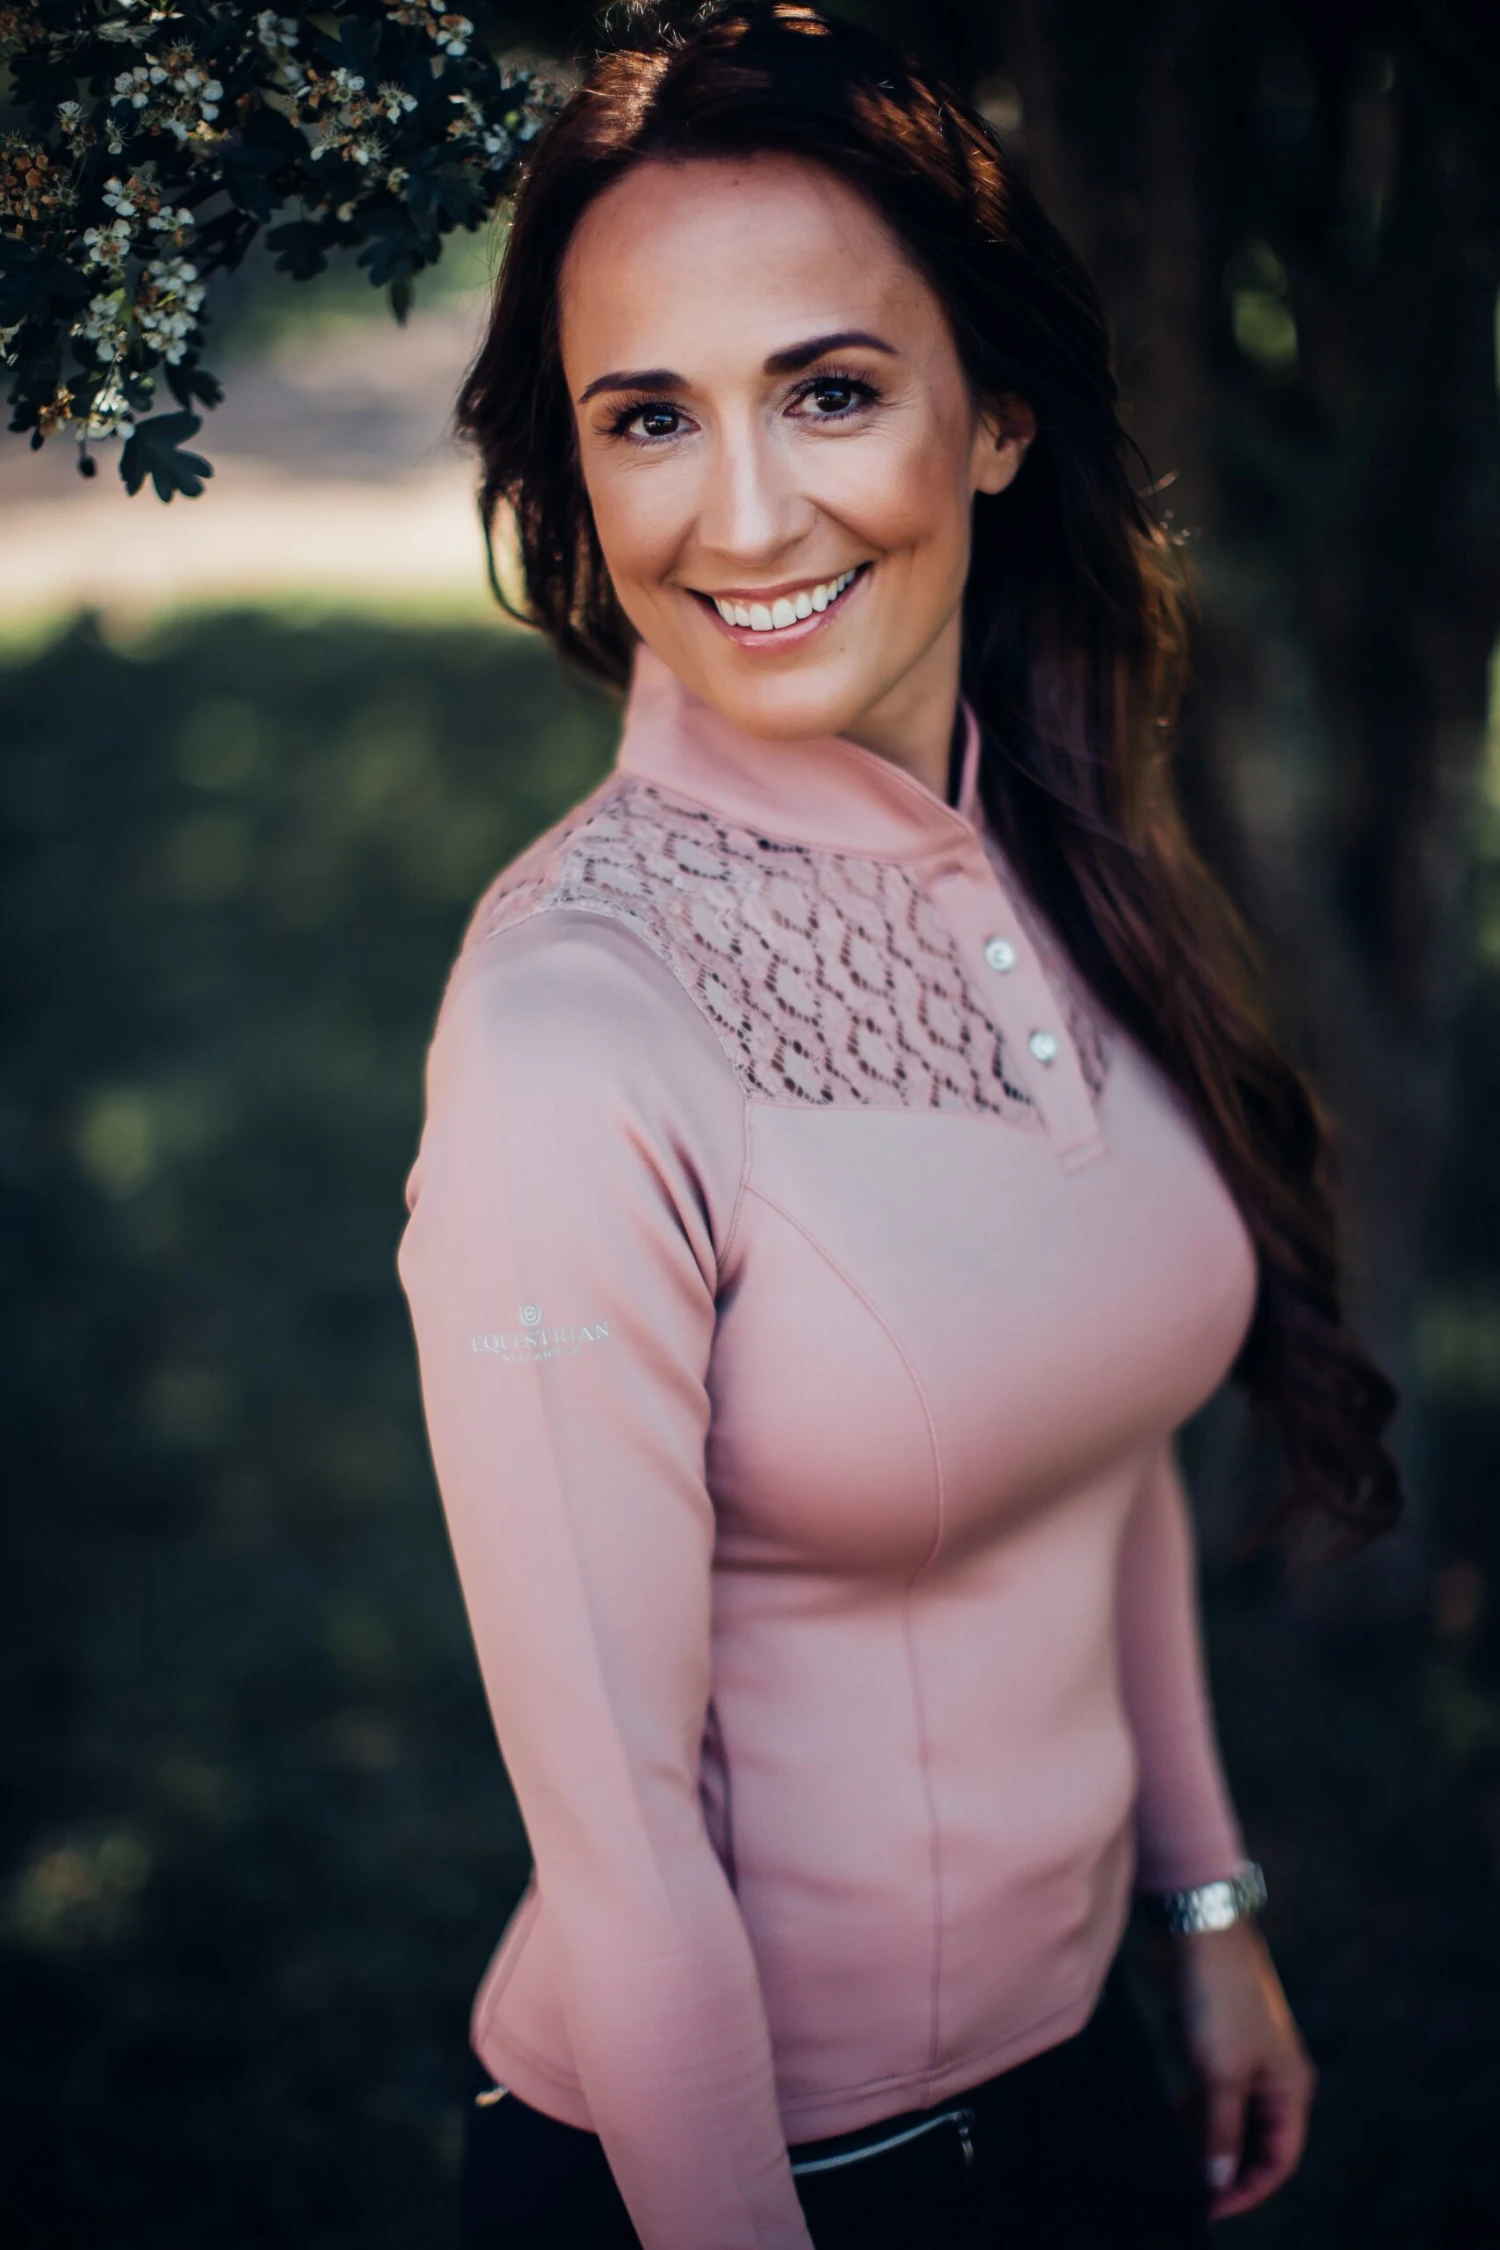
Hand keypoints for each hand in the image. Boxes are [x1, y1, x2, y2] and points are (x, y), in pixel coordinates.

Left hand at [1166, 1919, 1316, 2220]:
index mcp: (1290, 2088)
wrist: (1198, 1931)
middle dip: (1232, 2168)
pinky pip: (1216, 2092)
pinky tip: (1176, 2122)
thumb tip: (1219, 2181)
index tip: (1212, 2208)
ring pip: (1235, 2117)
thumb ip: (1220, 2131)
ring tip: (1182, 2164)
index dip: (1249, 2189)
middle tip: (1195, 2192)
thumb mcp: (1218, 2074)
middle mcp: (1275, 2077)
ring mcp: (1248, 2058)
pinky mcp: (1220, 2042)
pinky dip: (1200, 2112)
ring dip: (1213, 2141)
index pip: (1279, 2158)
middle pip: (1260, 2141)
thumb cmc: (1218, 2000)